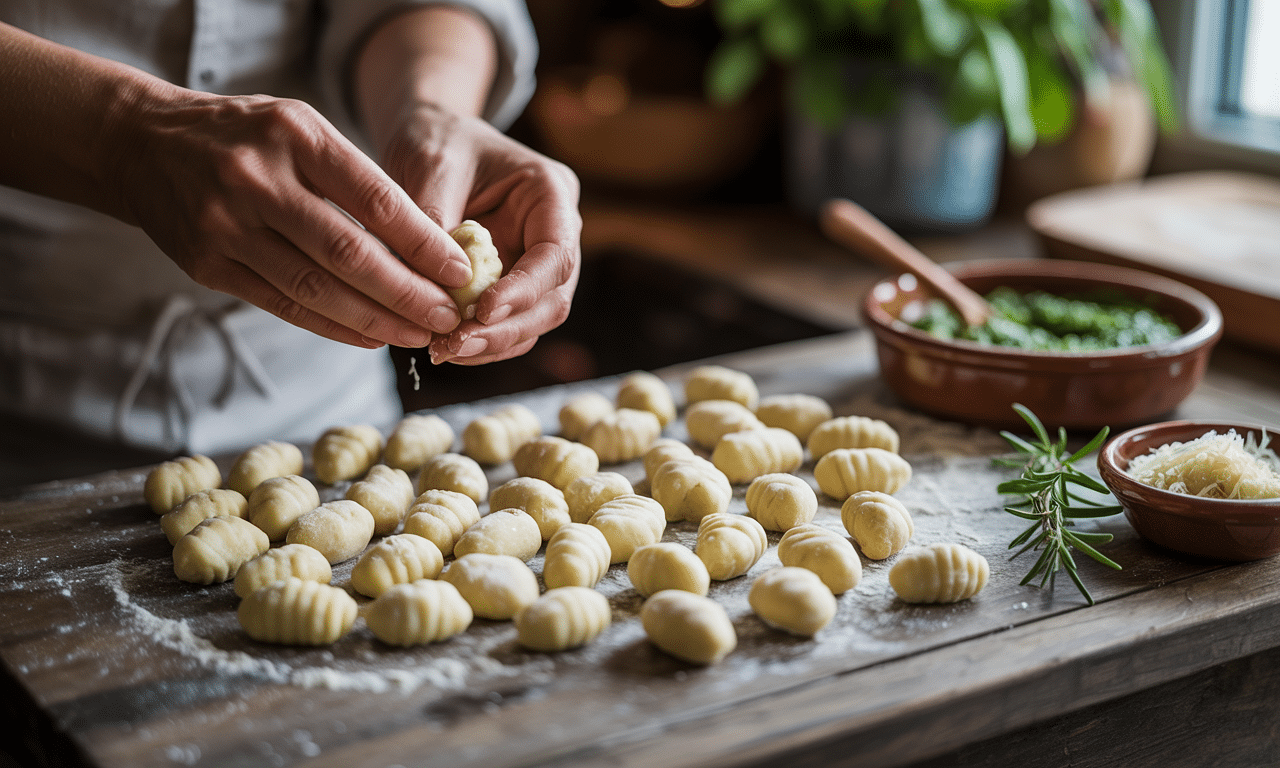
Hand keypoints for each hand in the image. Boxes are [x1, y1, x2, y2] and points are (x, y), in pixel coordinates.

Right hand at [109, 87, 473, 348]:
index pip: (375, 199)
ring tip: (419, 335)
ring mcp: (227, 226)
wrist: (143, 144)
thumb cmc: (247, 137)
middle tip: (448, 317)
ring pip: (316, 288)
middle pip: (349, 253)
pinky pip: (284, 305)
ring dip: (376, 320)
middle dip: (408, 293)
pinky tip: (371, 337)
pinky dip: (334, 326)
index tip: (460, 271)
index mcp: (295, 137)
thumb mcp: (302, 129)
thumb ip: (357, 178)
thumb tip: (429, 247)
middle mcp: (258, 181)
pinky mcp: (208, 265)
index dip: (424, 242)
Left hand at [376, 102, 581, 365]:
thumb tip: (435, 287)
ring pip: (533, 320)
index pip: (554, 255)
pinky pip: (508, 325)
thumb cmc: (436, 141)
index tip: (481, 312)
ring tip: (444, 352)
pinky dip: (481, 342)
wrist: (430, 140)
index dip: (523, 291)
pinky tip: (445, 347)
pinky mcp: (512, 285)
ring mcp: (536, 263)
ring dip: (493, 344)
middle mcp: (555, 233)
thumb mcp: (431, 166)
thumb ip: (436, 222)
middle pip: (552, 299)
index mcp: (551, 193)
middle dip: (506, 329)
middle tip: (455, 346)